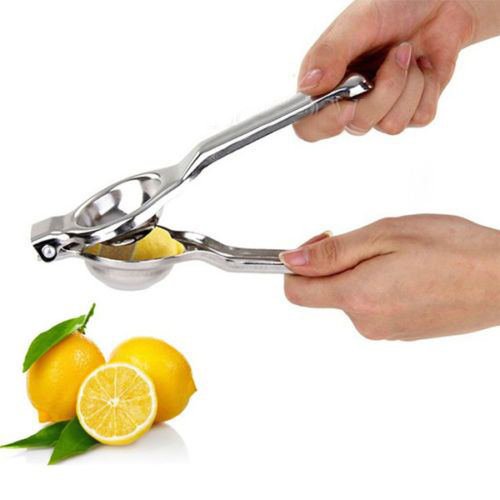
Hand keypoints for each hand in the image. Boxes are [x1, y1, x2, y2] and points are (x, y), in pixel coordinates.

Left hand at [281, 215, 499, 339]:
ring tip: (401, 257)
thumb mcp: (384, 235)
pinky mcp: (402, 332)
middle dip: (338, 263)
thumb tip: (291, 260)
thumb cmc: (454, 251)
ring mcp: (386, 331)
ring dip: (363, 273)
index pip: (296, 292)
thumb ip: (333, 252)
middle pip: (326, 292)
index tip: (317, 243)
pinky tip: (411, 273)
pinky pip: (375, 306)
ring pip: (352, 296)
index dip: (296, 264)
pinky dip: (381, 286)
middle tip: (373, 242)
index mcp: (357, 297)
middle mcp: (367, 323)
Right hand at [294, 0, 499, 139]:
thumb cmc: (394, 5)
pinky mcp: (411, 112)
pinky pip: (420, 118)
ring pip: (391, 125)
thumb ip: (330, 53)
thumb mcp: (358, 20)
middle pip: (358, 125)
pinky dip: (429, 87)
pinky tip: (425, 66)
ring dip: (410, 85)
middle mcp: (348, 101)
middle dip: (385, 90)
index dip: (325, 124)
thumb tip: (308, 87)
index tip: (346, 108)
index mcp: (324, 83)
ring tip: (409, 54)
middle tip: (397, 53)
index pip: (309, 125)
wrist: (441, 0)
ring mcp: (380, 109)